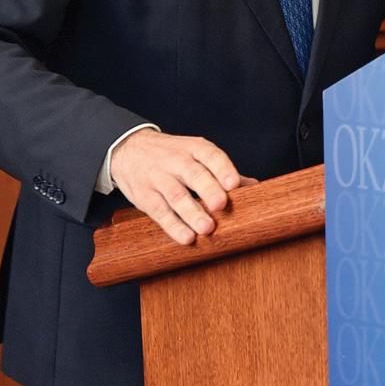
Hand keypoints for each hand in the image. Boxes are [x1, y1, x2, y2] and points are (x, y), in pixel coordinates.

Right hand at [110, 129, 255, 244]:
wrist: (129, 149)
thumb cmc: (172, 155)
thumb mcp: (195, 154)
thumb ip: (223, 171)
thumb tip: (255, 188)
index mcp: (194, 148)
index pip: (210, 155)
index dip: (223, 168)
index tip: (234, 184)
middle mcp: (176, 161)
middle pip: (194, 174)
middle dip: (208, 189)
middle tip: (221, 205)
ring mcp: (159, 178)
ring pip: (177, 195)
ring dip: (192, 213)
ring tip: (207, 228)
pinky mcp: (145, 196)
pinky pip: (160, 212)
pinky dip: (173, 226)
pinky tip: (186, 237)